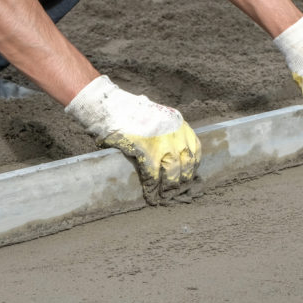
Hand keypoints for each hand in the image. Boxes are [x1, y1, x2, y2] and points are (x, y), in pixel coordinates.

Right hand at [67, 76, 200, 204]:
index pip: (194, 148)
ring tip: (164, 196)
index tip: (188, 176)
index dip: (192, 166)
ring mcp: (162, 142)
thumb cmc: (127, 112)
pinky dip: (152, 189)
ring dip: (169, 187)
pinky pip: (153, 176)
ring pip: (173, 172)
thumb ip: (166, 131)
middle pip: (186, 162)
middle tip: (176, 190)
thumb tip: (169, 154)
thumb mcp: (156, 116)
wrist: (109, 106)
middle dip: (183, 180)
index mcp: (178, 122)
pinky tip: (150, 196)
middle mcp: (174, 131)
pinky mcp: (146, 151)